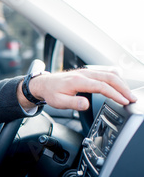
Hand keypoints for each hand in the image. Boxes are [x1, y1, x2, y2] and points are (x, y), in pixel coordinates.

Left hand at [20, 68, 136, 110]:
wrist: (44, 84)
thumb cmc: (51, 93)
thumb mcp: (58, 102)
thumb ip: (73, 103)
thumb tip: (86, 104)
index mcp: (78, 81)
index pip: (102, 86)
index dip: (114, 94)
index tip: (123, 101)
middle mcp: (85, 74)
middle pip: (110, 78)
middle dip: (123, 88)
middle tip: (132, 99)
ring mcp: (87, 71)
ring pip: (110, 74)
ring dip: (121, 83)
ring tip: (129, 94)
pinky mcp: (88, 72)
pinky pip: (106, 72)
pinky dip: (116, 78)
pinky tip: (120, 84)